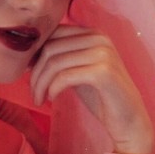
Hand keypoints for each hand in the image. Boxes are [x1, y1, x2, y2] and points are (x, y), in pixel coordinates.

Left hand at [29, 25, 152, 153]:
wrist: (129, 121)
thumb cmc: (101, 96)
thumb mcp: (77, 71)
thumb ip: (59, 58)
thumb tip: (26, 55)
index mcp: (93, 33)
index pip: (53, 33)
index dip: (35, 52)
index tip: (27, 72)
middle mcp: (99, 37)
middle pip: (50, 47)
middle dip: (35, 72)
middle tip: (33, 92)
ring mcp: (103, 53)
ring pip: (55, 62)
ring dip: (41, 83)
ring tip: (38, 99)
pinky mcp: (103, 72)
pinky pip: (65, 76)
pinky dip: (53, 88)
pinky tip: (52, 98)